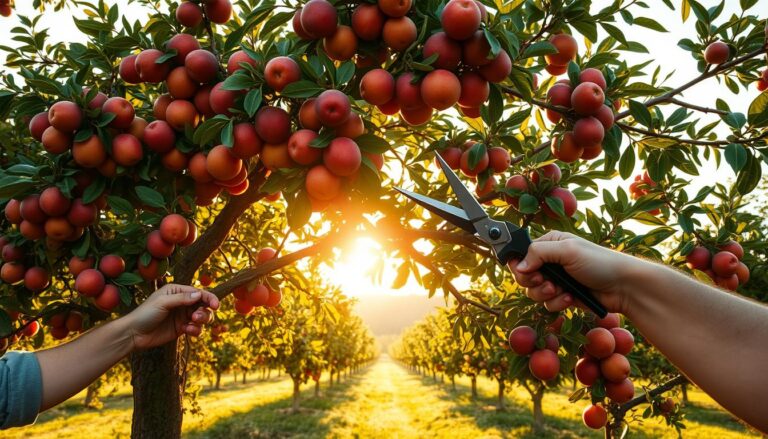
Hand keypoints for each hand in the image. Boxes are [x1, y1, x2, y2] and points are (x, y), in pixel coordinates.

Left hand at [124, 284, 220, 350]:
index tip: (216, 306)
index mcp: (177, 292)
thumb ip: (182, 298)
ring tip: (191, 324)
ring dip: (201, 321)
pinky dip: (195, 330)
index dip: (210, 298)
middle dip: (204, 312)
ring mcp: (183, 316)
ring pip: (203, 317)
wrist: (134, 334)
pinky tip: (186, 331)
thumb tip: (199, 294)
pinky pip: (197, 328)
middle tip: (195, 317)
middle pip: (204, 305)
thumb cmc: (145, 314)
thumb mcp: (162, 303)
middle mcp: (182, 302)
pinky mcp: (182, 328)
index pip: (199, 293)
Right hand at [507, 231, 642, 313]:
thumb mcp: (567, 250)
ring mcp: (557, 280)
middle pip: (524, 276)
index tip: (527, 272)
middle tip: (546, 281)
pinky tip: (572, 298)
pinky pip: (548, 304)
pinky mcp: (563, 297)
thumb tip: (519, 266)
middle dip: (533, 282)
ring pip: (534, 292)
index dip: (520, 265)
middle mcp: (551, 262)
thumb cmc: (599, 262)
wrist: (623, 287)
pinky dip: (558, 303)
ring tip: (561, 290)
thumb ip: (539, 253)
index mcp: (550, 244)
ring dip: (546, 294)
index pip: (522, 254)